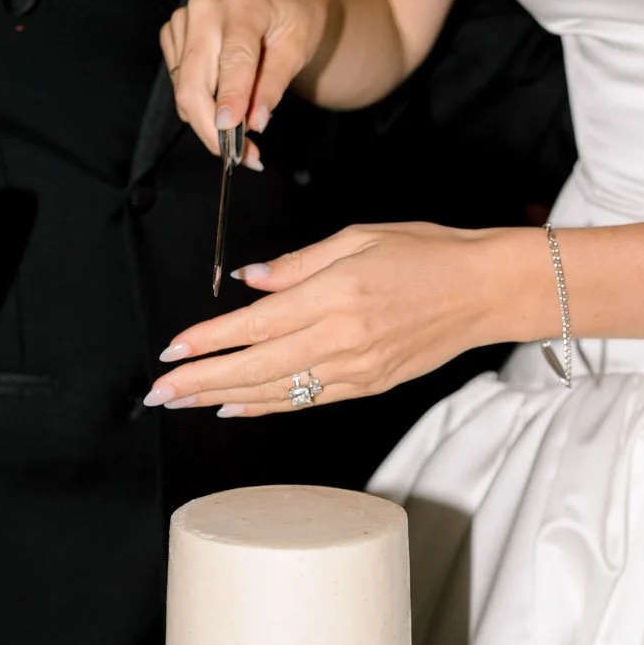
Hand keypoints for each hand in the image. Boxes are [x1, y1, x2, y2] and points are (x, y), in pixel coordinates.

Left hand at [146, 223, 546, 415]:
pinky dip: (267, 406)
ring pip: (277, 392)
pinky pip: (307, 401)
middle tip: (158, 392)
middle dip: (200, 382)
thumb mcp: (359, 237)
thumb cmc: (426, 252)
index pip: (254, 326)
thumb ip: (298, 263)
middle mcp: (341, 339)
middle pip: (255, 368)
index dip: (208, 342)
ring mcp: (355, 369)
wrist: (485, 292)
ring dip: (224, 399)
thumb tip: (247, 281)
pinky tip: (236, 407)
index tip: (171, 351)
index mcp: (335, 295)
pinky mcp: (368, 385)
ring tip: (184, 402)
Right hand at [159, 0, 340, 155]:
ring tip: (242, 138)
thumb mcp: (297, 48)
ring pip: (184, 90)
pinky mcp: (172, 32)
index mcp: (242, 5)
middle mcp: (204, 8)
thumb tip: (255, 123)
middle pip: (195, 84)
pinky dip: (200, 104)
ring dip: (209, 122)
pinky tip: (224, 105)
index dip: (230, 102)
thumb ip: (273, 85)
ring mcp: (183, 19)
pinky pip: (180, 83)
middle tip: (243, 158)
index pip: (232, 61)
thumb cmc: (293, 15)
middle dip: (214, 129)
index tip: (232, 138)